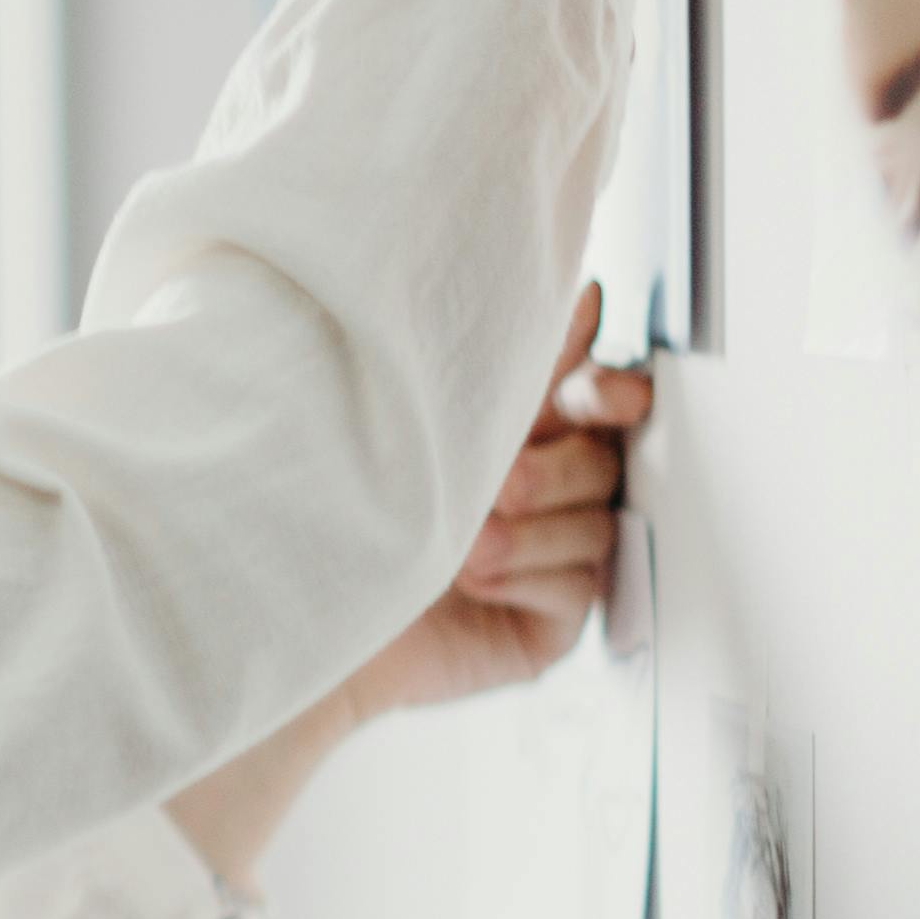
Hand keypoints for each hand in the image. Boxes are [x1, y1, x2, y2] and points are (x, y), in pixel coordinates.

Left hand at [163, 288, 655, 893]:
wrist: (309, 608)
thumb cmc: (344, 503)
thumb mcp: (424, 419)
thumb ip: (505, 368)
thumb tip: (582, 296)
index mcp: (516, 428)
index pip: (594, 396)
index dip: (610, 390)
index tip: (600, 394)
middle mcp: (543, 489)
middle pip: (603, 459)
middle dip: (554, 470)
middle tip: (503, 484)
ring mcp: (551, 556)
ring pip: (597, 524)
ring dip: (529, 531)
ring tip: (463, 542)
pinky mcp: (550, 622)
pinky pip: (580, 589)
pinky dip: (528, 580)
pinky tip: (472, 582)